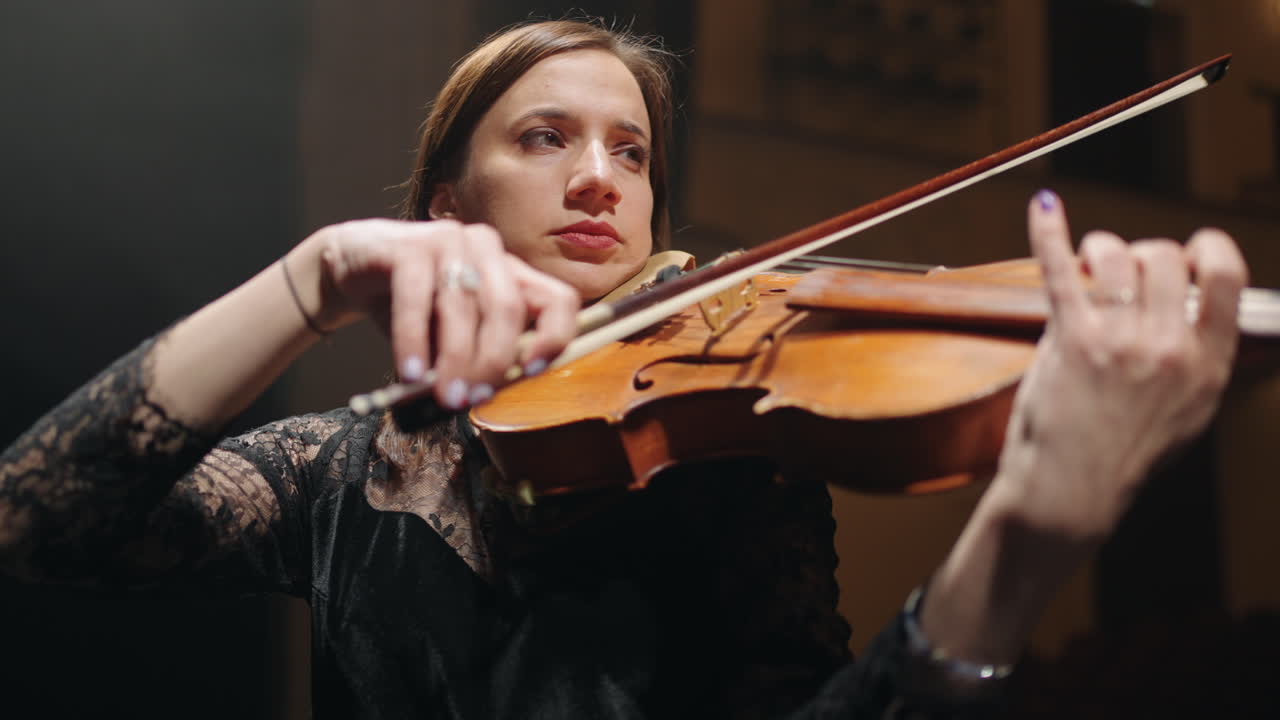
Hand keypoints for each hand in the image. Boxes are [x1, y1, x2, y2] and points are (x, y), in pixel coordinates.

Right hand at [305, 218, 579, 408]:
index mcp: (512, 272)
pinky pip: (417, 298)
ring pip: (464, 307)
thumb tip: (483, 395)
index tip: (531, 372)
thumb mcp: (451, 336)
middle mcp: (489, 251)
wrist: (353, 267)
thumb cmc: (412, 306)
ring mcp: (451, 240)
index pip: (559, 300)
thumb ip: (474, 355)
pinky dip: (414, 340)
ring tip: (443, 396)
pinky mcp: (410, 244)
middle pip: (509, 309)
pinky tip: (411, 372)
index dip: (554, 337)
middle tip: (471, 399)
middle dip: (492, 361)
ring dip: (455, 358)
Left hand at [992, 191, 1246, 541]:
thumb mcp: (1187, 414)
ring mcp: (1119, 341)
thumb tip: (1203, 317)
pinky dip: (1050, 232)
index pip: (1225, 275)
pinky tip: (1043, 207)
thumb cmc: (1123, 458)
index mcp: (1206, 364)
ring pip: (1117, 256)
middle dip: (1143, 252)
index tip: (1187, 251)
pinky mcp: (1070, 340)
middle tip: (1123, 271)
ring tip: (1090, 262)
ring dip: (1101, 249)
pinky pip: (1061, 270)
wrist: (1071, 492)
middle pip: (1165, 256)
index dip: (1205, 250)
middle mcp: (1169, 347)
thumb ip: (1197, 363)